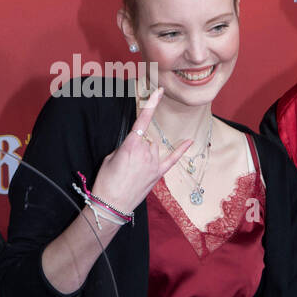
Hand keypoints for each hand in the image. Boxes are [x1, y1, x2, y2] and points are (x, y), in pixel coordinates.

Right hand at [91, 88, 193, 212]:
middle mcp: (144, 152)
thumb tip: (134, 146)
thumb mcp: (110, 158)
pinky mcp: (157, 174)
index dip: (151, 104)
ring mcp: (152, 164)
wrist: (111, 205)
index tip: (159, 91)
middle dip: (138, 145)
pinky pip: (171, 160)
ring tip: (133, 169)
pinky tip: (189, 141)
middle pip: (147, 138)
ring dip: (146, 152)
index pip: (142, 120)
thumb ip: (125, 147)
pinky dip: (180, 150)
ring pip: (153, 148)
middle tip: (125, 161)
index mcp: (130, 145)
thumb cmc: (106, 181)